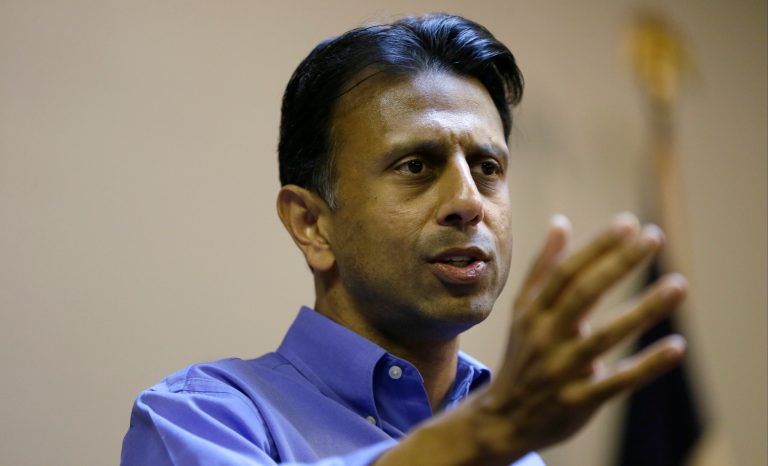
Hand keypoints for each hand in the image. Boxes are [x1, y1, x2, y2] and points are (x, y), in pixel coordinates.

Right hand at [468, 213, 686, 458]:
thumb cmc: (522, 355)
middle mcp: (546, 336)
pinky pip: (616, 382)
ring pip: (605, 336)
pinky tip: (676, 346)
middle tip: (654, 237)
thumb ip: (543, 269)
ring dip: (643, 310)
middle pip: (583, 295)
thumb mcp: (524, 311)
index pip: (566, 273)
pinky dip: (646, 365)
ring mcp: (563, 369)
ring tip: (678, 284)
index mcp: (534, 312)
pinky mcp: (579, 400)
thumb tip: (561, 223)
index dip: (597, 247)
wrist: (503, 418)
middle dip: (619, 264)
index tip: (628, 223)